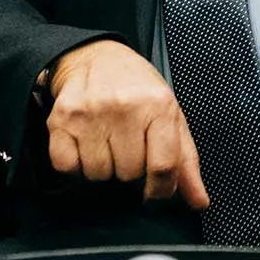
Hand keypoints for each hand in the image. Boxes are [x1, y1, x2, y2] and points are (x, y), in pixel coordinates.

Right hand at [46, 41, 208, 207]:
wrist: (96, 57)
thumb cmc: (138, 89)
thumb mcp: (171, 115)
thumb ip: (186, 161)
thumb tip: (199, 202)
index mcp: (159, 105)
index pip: (163, 166)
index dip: (161, 190)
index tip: (156, 193)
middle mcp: (125, 107)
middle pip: (129, 174)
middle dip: (130, 170)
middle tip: (128, 148)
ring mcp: (90, 113)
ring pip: (98, 175)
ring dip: (104, 168)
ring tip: (108, 143)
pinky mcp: (60, 120)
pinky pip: (67, 168)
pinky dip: (76, 166)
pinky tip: (86, 145)